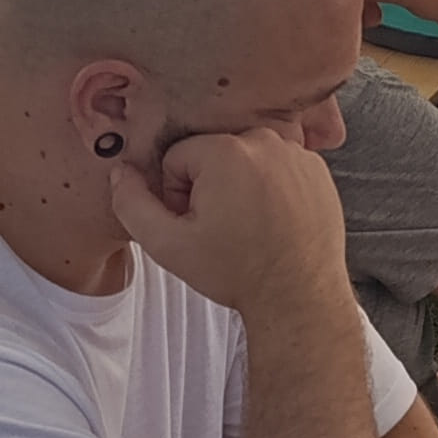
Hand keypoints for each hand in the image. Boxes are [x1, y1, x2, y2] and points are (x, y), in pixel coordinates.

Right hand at [112, 122, 346, 319]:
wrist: (298, 296)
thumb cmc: (236, 272)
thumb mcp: (168, 245)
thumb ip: (132, 204)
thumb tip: (120, 172)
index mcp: (225, 151)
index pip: (177, 157)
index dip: (176, 194)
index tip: (195, 223)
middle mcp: (264, 141)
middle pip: (212, 154)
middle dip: (208, 186)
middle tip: (222, 227)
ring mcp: (295, 153)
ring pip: (245, 159)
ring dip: (240, 184)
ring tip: (248, 225)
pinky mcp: (316, 168)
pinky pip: (277, 166)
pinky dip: (271, 187)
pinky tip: (273, 221)